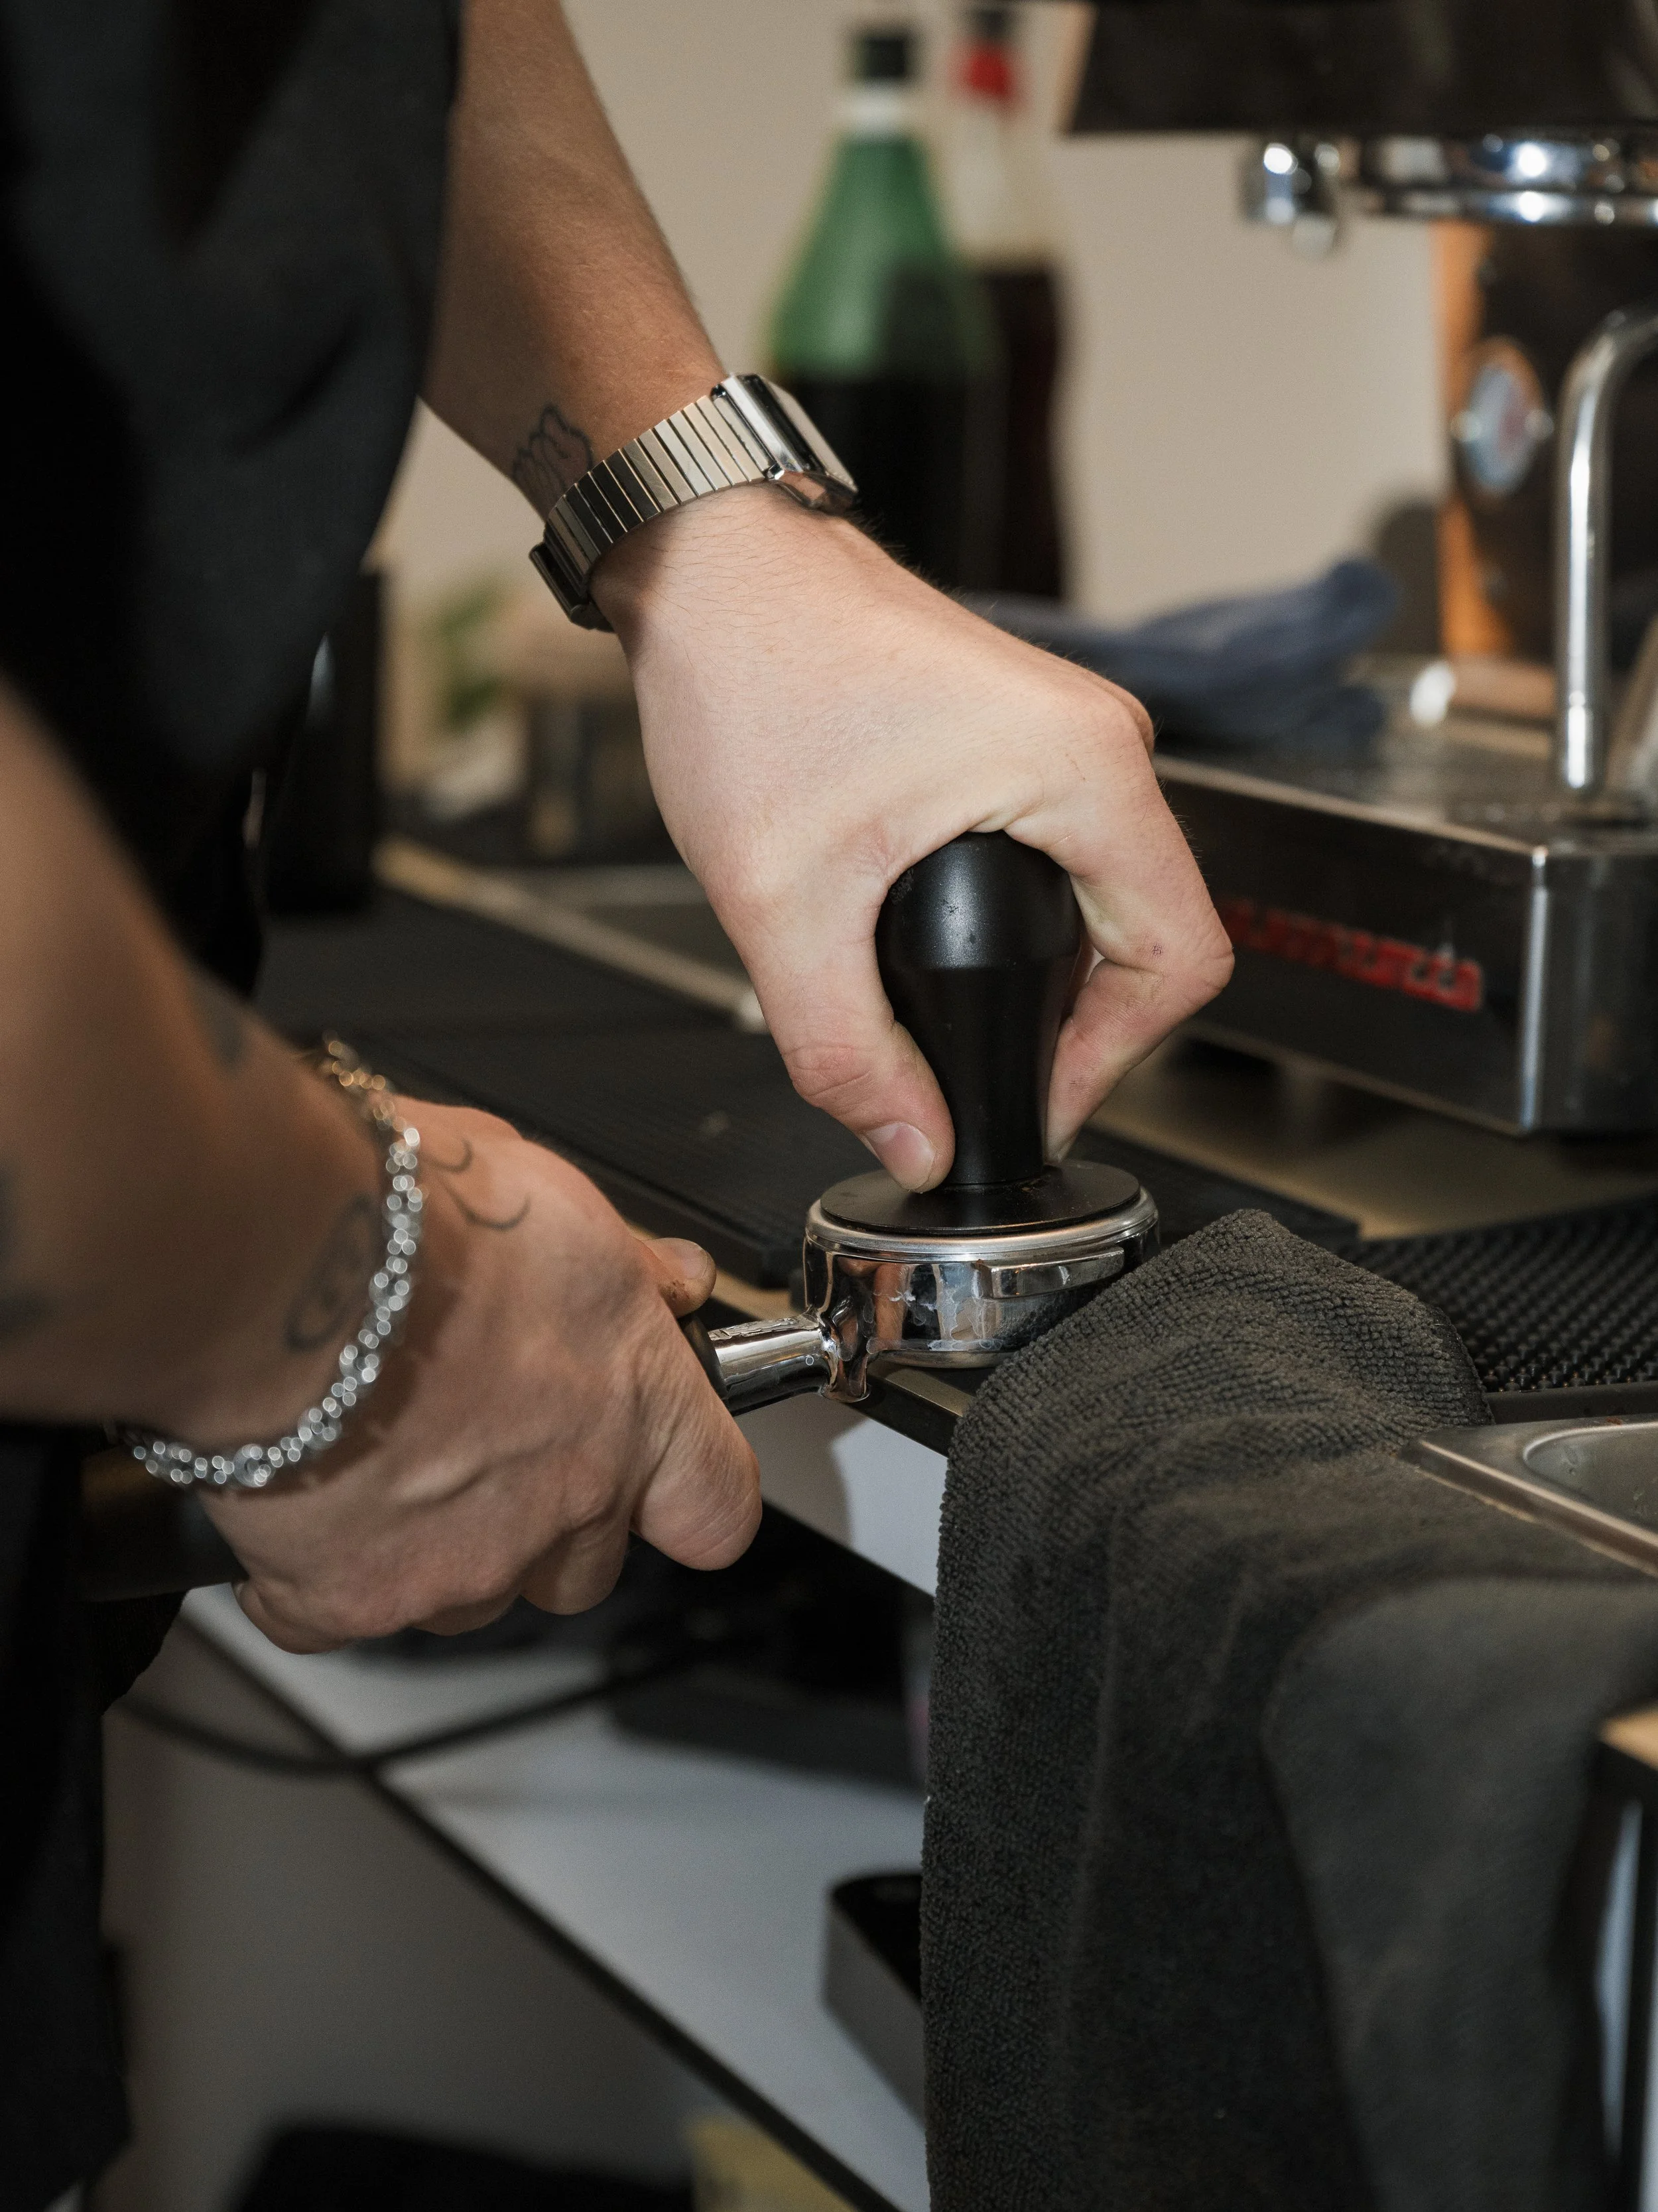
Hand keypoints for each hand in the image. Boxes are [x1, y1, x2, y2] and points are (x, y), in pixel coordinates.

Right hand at [203, 1102, 759, 1652]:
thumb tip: (672, 1280)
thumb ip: (625, 1260)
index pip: (716, 1505)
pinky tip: (295, 1493)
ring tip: (378, 1450)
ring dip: (436, 1545)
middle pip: (585, 1567)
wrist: (275, 1262)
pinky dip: (312, 1573)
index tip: (659, 1479)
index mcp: (635, 1402)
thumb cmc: (408, 1218)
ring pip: (469, 1597)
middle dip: (545, 1522)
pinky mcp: (351, 1601)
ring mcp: (461, 1564)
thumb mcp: (552, 1194)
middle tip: (480, 1440)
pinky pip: (336, 1615)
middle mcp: (565, 1497)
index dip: (689, 1499)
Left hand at [597, 490, 1233, 1188]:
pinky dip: (1021, 922)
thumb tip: (917, 1146)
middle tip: (988, 1082)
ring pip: (1105, 897)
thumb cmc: (750, 671)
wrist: (706, 565)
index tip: (1034, 1104)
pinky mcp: (1019, 734)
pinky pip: (1063, 855)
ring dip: (1046, 975)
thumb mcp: (786, 903)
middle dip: (1078, 1029)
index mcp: (1083, 769)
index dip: (1116, 1062)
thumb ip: (849, 1051)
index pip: (1182, 960)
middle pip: (1152, 935)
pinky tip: (945, 954)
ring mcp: (1063, 732)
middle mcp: (1098, 742)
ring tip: (960, 1027)